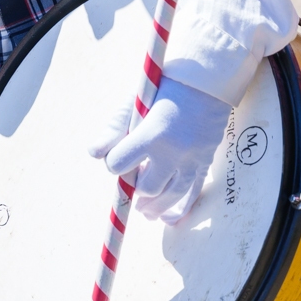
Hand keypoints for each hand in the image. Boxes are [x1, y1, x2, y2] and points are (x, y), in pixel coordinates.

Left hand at [89, 78, 228, 224]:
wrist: (205, 82)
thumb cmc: (164, 88)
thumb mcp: (135, 103)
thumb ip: (114, 129)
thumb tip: (95, 154)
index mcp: (152, 134)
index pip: (120, 165)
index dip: (115, 162)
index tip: (119, 155)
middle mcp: (173, 152)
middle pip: (146, 187)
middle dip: (136, 187)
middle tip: (134, 180)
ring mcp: (192, 160)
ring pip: (169, 199)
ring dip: (154, 208)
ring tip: (145, 211)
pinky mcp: (205, 163)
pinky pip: (192, 196)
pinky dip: (178, 210)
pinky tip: (166, 218)